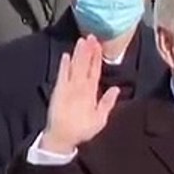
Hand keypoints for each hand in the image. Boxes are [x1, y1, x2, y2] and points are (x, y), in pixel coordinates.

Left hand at [40, 35, 120, 154]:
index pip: (95, 71)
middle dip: (88, 50)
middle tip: (91, 36)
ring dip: (77, 53)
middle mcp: (79, 87)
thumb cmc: (82, 129)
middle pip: (84, 65)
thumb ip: (107, 103)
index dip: (97, 58)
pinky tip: (66, 55)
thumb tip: (116, 89)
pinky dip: (64, 64)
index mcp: (91, 93)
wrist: (61, 136)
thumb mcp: (100, 119)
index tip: (99, 46)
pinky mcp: (58, 89)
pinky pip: (61, 74)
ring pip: (74, 67)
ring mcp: (67, 87)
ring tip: (81, 41)